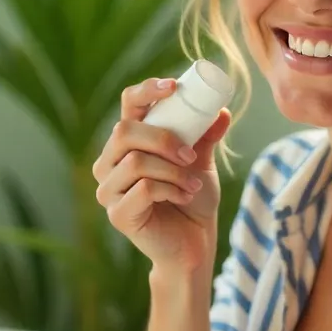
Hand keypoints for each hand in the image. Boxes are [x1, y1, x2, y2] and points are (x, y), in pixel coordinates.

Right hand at [93, 77, 232, 272]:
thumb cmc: (192, 200)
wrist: (194, 244)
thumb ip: (205, 137)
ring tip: (193, 184)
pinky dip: (170, 190)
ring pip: (136, 161)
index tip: (175, 86)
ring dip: (173, 170)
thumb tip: (222, 111)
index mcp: (127, 143)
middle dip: (164, 139)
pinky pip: (143, 189)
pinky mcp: (118, 214)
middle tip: (191, 156)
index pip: (128, 105)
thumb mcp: (200, 162)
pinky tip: (183, 198)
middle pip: (125, 131)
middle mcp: (109, 163)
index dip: (147, 91)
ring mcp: (109, 190)